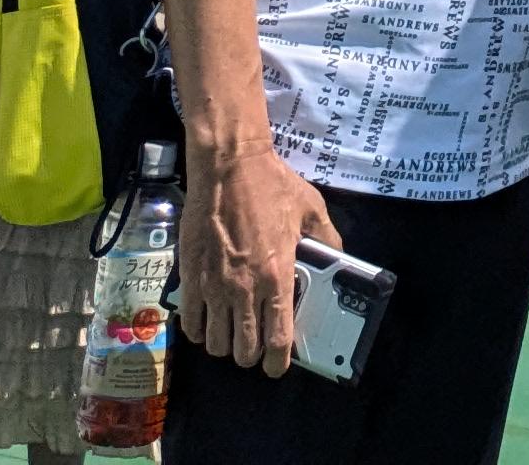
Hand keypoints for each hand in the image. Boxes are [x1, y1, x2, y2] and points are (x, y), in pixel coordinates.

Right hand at [177, 145, 341, 374]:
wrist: (229, 164)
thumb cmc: (271, 184)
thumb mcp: (310, 208)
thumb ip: (327, 237)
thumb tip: (337, 258)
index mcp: (277, 275)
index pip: (277, 340)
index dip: (277, 362)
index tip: (276, 364)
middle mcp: (245, 290)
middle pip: (244, 351)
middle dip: (251, 353)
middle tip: (254, 339)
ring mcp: (215, 287)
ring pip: (216, 345)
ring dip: (225, 343)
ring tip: (231, 330)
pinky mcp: (190, 278)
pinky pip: (191, 324)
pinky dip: (199, 330)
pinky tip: (207, 318)